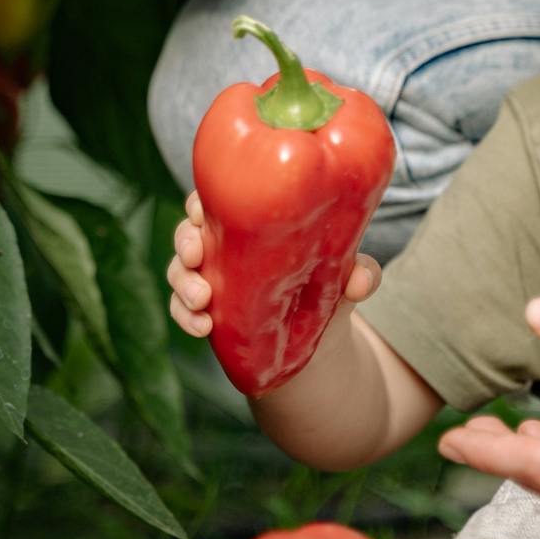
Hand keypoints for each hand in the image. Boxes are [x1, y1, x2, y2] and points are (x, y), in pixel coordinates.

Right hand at [166, 191, 380, 337]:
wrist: (319, 340)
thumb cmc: (329, 285)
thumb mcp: (347, 276)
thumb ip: (360, 273)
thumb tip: (360, 280)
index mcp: (251, 220)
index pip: (216, 198)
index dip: (203, 201)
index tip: (204, 212)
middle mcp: (224, 244)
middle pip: (188, 231)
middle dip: (185, 241)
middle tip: (198, 256)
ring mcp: (210, 278)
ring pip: (179, 271)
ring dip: (183, 284)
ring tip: (203, 300)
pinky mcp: (205, 311)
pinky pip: (180, 309)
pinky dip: (185, 317)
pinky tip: (202, 326)